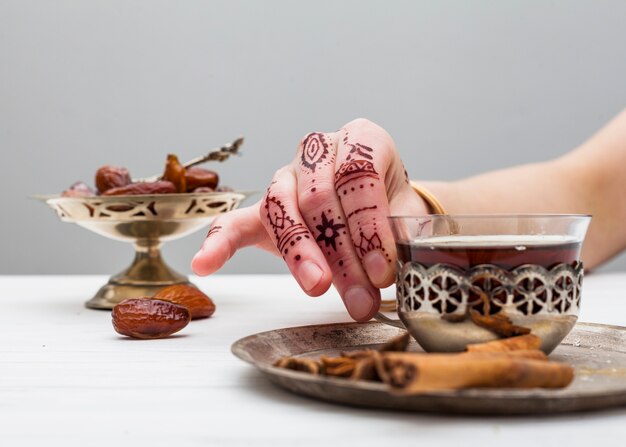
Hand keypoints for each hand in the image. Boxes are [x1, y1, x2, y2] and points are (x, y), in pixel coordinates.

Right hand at [191, 118, 428, 320]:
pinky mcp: (263, 208)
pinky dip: (219, 242)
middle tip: (359, 296)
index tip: (382, 269)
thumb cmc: (392, 210)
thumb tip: (385, 273)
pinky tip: (205, 263)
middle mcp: (319, 151)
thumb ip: (396, 237)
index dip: (369, 225)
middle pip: (319, 198)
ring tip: (316, 288)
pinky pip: (234, 221)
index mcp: (361, 139)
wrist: (378, 210)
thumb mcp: (405, 216)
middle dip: (341, 252)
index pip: (358, 175)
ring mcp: (286, 177)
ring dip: (300, 254)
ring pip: (282, 209)